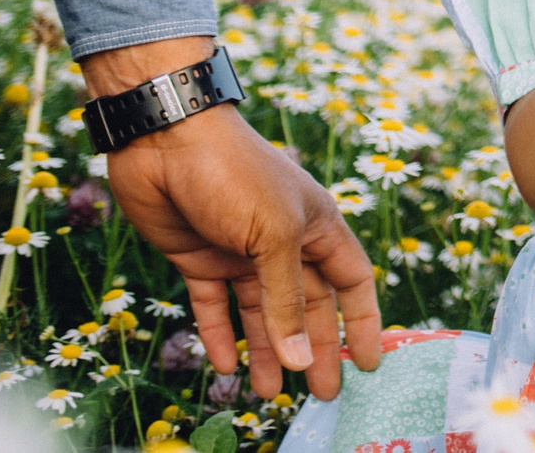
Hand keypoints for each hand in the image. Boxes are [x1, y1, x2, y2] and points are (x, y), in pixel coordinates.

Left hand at [92, 60, 382, 401]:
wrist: (166, 141)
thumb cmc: (235, 174)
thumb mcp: (273, 238)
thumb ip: (286, 301)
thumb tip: (298, 360)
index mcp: (317, 227)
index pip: (352, 282)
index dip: (362, 321)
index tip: (369, 362)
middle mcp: (283, 242)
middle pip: (306, 306)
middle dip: (313, 349)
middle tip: (321, 394)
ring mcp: (240, 251)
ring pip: (261, 313)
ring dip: (266, 351)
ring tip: (269, 393)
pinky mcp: (201, 258)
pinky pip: (215, 306)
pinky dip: (220, 335)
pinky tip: (223, 366)